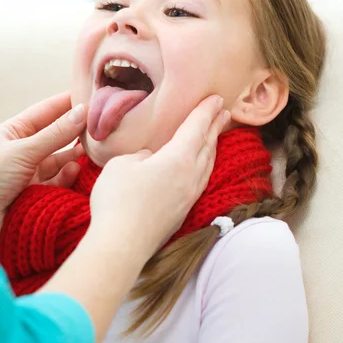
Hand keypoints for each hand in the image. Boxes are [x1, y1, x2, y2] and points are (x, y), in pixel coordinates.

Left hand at [0, 93, 86, 246]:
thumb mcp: (23, 152)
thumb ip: (55, 134)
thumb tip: (82, 112)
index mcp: (15, 131)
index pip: (47, 110)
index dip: (68, 102)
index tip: (94, 95)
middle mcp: (24, 148)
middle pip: (56, 134)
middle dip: (77, 130)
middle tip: (101, 126)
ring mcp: (30, 171)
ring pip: (60, 158)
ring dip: (74, 154)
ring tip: (91, 151)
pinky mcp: (36, 192)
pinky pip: (58, 179)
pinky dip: (68, 175)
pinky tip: (75, 170)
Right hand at [88, 95, 229, 260]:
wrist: (121, 244)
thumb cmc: (118, 200)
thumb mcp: (123, 164)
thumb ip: (142, 155)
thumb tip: (151, 159)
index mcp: (178, 159)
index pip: (196, 128)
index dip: (205, 111)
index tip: (216, 98)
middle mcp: (190, 176)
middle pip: (208, 144)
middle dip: (215, 125)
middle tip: (223, 111)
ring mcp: (189, 196)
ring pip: (207, 164)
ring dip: (213, 145)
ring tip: (215, 134)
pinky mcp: (182, 211)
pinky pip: (201, 179)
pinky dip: (205, 164)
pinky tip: (200, 166)